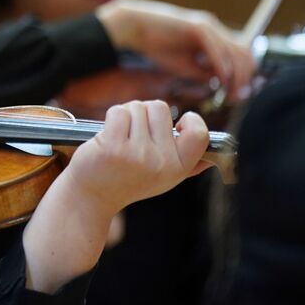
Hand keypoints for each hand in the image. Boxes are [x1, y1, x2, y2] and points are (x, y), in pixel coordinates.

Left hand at [22, 101, 209, 292]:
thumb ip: (187, 167)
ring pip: (137, 107)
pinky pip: (119, 111)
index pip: (199, 133)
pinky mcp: (113, 147)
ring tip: (120, 136)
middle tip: (134, 132)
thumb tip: (212, 159)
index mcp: (178, 168)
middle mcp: (161, 162)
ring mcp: (137, 154)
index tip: (175, 125)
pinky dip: (112, 116)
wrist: (92, 197)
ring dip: (126, 114)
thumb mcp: (163, 179)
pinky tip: (107, 134)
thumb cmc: (128, 182)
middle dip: (145, 113)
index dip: (189, 120)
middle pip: (160, 108)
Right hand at [96, 0, 254, 97]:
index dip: (243, 76)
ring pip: (235, 52)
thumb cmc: (156, 45)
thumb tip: (222, 83)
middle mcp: (215, 29)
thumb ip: (204, 72)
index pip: (239, 56)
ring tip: (230, 92)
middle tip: (236, 97)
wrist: (134, 27)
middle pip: (243, 54)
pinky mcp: (198, 27)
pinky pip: (217, 49)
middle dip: (244, 78)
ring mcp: (208, 26)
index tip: (236, 94)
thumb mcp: (185, 65)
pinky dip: (222, 66)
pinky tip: (221, 80)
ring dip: (236, 75)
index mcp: (213, 36)